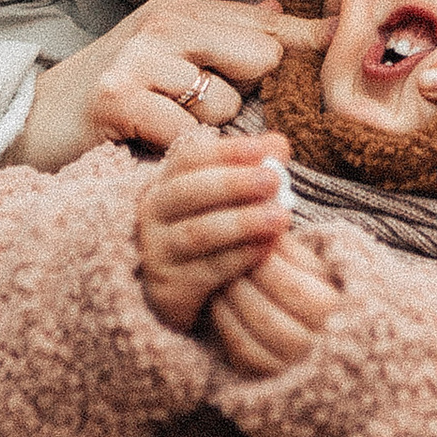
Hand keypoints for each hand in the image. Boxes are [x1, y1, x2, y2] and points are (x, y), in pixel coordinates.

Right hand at [19, 0, 332, 171]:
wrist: (30, 121)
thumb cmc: (112, 93)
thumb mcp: (167, 54)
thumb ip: (224, 35)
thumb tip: (282, 13)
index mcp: (180, 8)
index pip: (267, 25)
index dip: (308, 45)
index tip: (346, 45)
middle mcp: (163, 23)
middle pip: (260, 57)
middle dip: (251, 96)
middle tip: (211, 114)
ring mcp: (140, 58)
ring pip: (226, 103)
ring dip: (209, 132)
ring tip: (169, 131)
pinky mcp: (120, 98)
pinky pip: (189, 134)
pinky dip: (181, 152)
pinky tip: (155, 148)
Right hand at [136, 133, 293, 331]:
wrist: (189, 292)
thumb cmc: (215, 232)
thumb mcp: (231, 198)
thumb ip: (253, 169)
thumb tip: (278, 145)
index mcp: (168, 181)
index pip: (190, 158)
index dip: (226, 151)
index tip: (263, 149)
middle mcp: (155, 212)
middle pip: (187, 192)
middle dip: (233, 184)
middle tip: (273, 180)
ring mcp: (158, 250)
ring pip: (196, 233)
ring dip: (242, 223)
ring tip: (281, 217)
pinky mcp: (170, 286)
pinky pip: (206, 269)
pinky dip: (240, 256)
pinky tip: (267, 248)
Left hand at [207, 231, 345, 376]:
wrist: (320, 330)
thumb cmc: (311, 286)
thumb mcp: (309, 264)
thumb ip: (284, 246)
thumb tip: (255, 217)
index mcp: (332, 309)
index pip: (290, 286)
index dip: (261, 262)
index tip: (247, 242)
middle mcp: (315, 343)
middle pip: (265, 313)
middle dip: (240, 284)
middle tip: (226, 261)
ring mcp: (291, 365)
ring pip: (250, 334)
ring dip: (230, 302)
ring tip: (224, 278)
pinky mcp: (269, 375)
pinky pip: (240, 350)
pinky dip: (226, 323)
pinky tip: (222, 302)